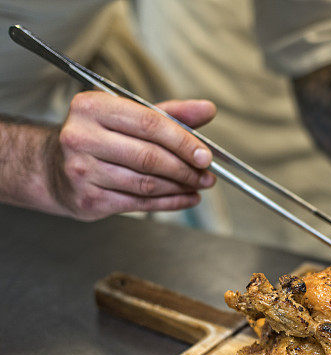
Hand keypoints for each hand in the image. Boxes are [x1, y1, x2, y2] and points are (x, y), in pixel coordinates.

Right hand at [51, 91, 216, 220]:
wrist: (54, 168)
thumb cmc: (99, 138)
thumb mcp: (130, 116)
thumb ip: (170, 114)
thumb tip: (207, 110)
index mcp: (92, 107)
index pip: (149, 124)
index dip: (183, 142)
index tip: (206, 155)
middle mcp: (82, 137)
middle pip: (149, 157)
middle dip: (186, 169)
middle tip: (207, 174)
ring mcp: (82, 171)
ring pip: (146, 183)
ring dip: (180, 187)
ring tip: (198, 185)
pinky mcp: (88, 199)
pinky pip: (139, 203)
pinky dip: (169, 202)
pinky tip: (186, 198)